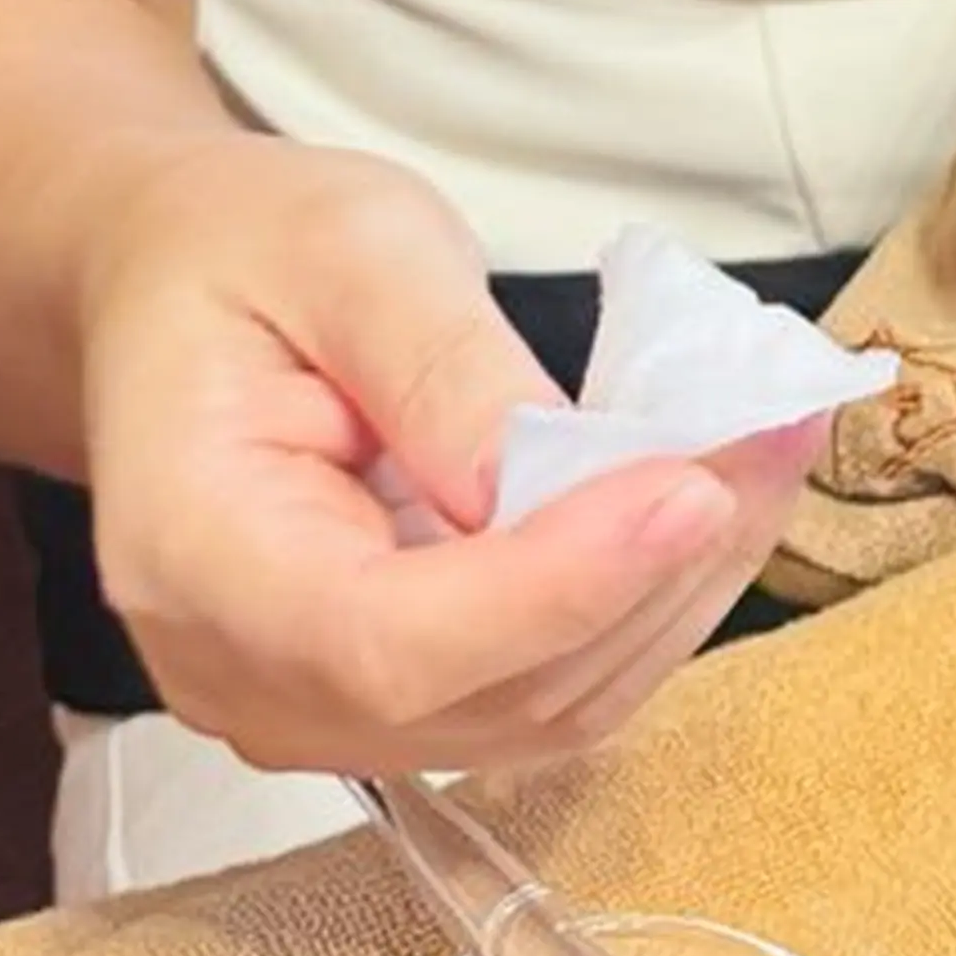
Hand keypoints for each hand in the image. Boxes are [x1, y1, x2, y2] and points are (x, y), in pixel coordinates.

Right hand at [77, 134, 823, 778]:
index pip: (387, 643)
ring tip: (774, 448)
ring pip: (541, 710)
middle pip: (485, 696)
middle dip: (652, 574)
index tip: (690, 489)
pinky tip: (718, 494)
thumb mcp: (347, 245)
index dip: (553, 588)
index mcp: (196, 558)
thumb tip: (554, 476)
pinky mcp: (393, 696)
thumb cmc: (245, 253)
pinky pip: (546, 686)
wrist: (177, 292)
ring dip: (676, 592)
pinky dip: (646, 600)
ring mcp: (318, 706)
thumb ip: (441, 362)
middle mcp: (246, 676)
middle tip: (778, 432)